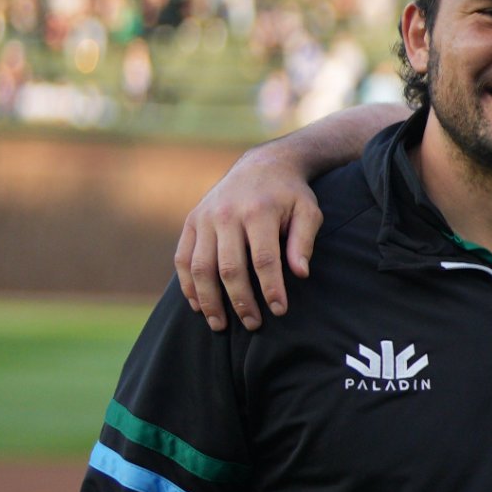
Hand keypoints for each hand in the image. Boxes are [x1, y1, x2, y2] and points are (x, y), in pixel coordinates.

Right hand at [178, 147, 330, 328]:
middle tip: (253, 324)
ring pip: (200, 267)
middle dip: (240, 300)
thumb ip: (304, 242)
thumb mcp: (309, 212)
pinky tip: (197, 305)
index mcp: (259, 212)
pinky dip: (187, 284)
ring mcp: (204, 218)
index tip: (279, 310)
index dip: (270, 288)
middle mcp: (226, 215)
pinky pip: (183, 258)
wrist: (263, 165)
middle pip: (228, 267)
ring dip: (208, 300)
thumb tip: (300, 274)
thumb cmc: (291, 195)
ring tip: (220, 325)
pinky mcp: (191, 222)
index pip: (264, 259)